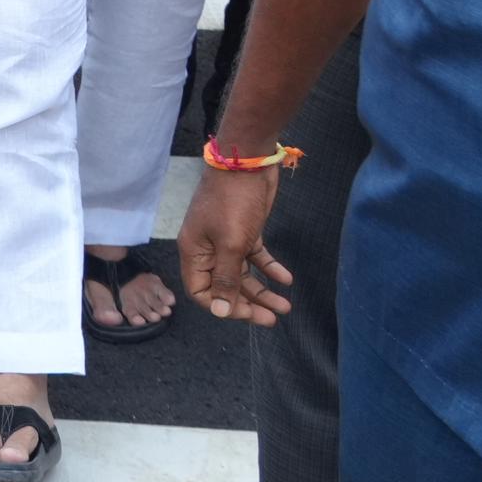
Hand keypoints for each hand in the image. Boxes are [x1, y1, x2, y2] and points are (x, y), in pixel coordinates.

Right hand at [179, 164, 294, 324]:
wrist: (248, 163)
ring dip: (263, 291)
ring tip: (285, 306)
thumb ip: (227, 279)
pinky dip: (270, 268)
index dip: (221, 306)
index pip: (201, 291)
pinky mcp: (245, 231)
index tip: (245, 314)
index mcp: (194, 253)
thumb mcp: (231, 244)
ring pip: (243, 274)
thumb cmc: (233, 203)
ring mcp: (227, 240)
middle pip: (225, 286)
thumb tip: (220, 311)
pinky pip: (256, 257)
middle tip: (273, 319)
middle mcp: (208, 249)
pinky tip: (286, 279)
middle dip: (248, 304)